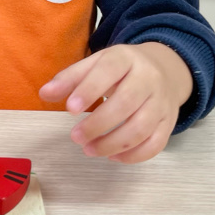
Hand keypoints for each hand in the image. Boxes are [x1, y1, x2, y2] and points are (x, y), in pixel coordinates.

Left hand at [39, 42, 192, 162]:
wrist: (166, 69)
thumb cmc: (122, 69)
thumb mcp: (96, 64)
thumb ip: (70, 78)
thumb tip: (44, 93)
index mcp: (126, 58)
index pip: (109, 71)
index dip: (89, 90)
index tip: (70, 109)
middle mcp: (148, 78)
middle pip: (126, 103)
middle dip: (98, 124)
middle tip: (75, 137)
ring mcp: (162, 101)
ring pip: (141, 127)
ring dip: (113, 144)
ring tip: (89, 149)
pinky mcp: (169, 122)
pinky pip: (156, 143)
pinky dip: (133, 155)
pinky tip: (113, 156)